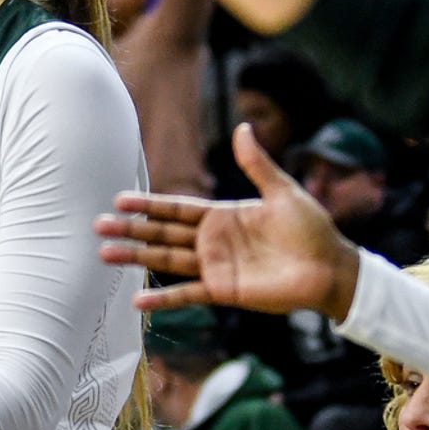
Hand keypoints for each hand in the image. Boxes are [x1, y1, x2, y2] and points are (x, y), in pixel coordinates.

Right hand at [106, 126, 359, 319]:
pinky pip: (187, 294)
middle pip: (163, 232)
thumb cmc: (311, 229)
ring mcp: (215, 266)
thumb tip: (242, 127)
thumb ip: (257, 165)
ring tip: (105, 255)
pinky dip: (164, 300)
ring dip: (136, 258)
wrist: (330, 268)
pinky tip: (137, 301)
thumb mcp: (282, 192)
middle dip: (131, 229)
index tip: (119, 200)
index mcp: (222, 215)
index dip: (148, 204)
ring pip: (166, 260)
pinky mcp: (223, 291)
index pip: (176, 207)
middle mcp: (212, 240)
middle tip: (98, 225)